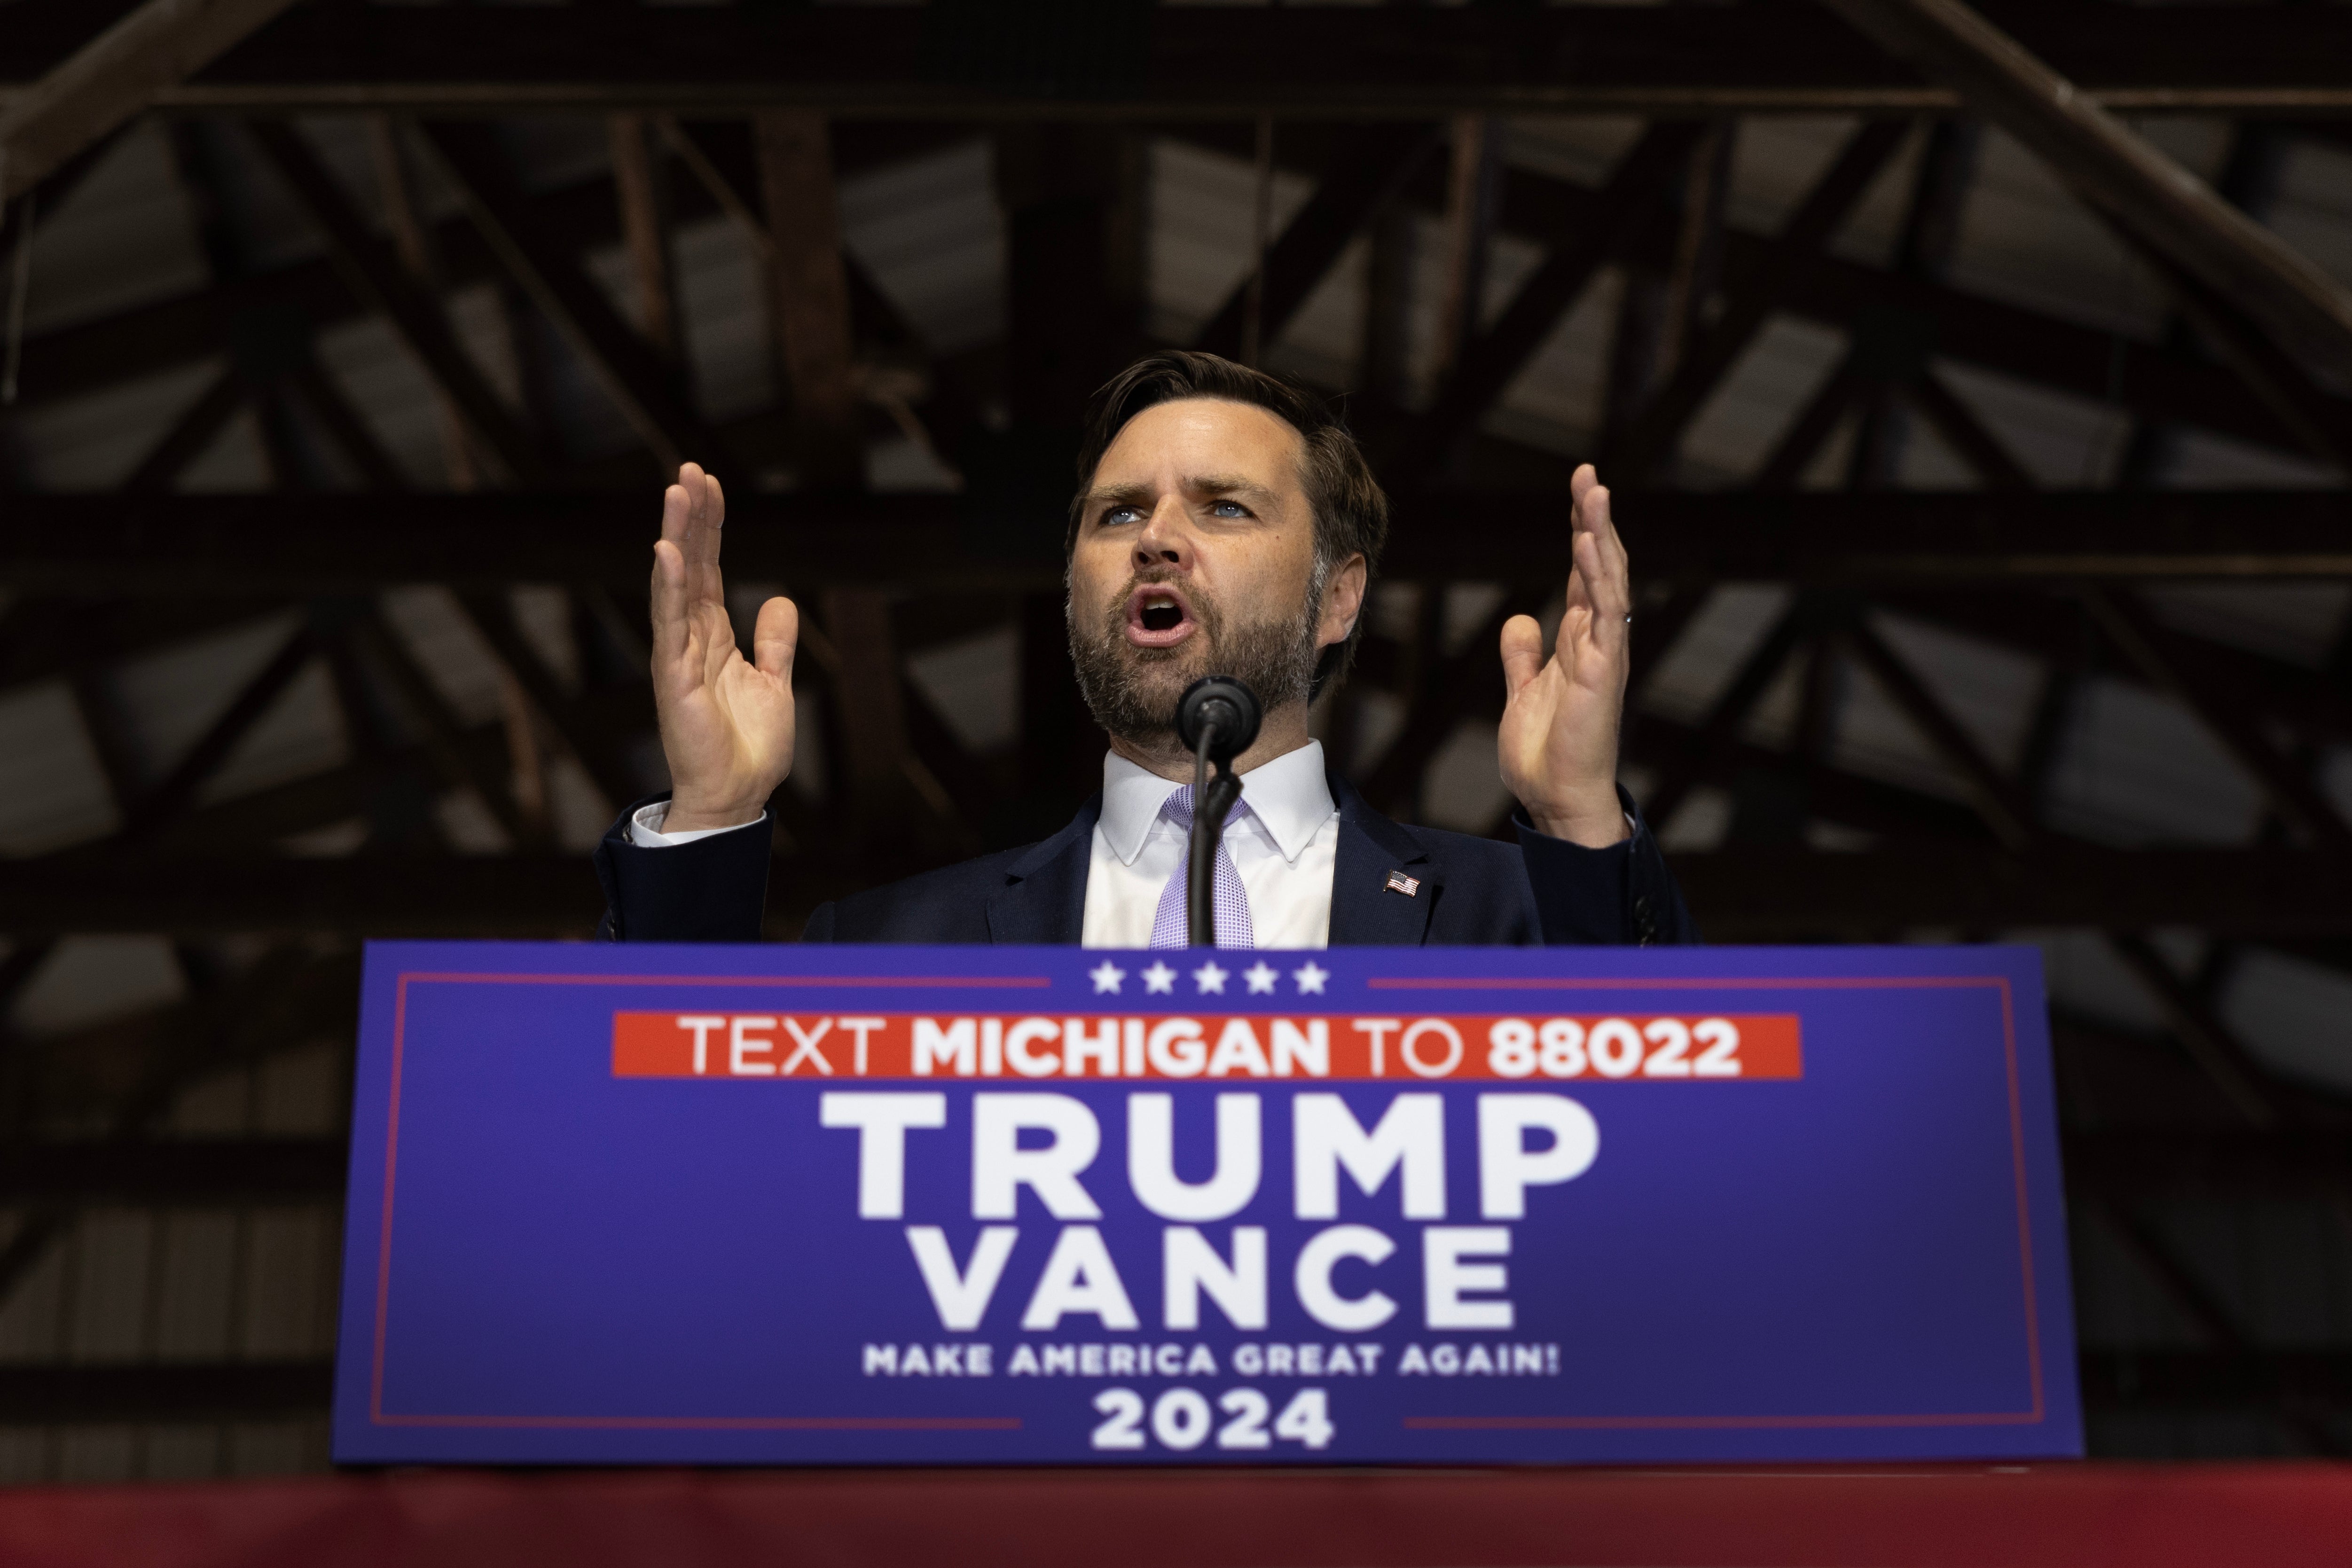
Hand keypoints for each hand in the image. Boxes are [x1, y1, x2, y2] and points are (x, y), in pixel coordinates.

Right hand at [649, 464, 798, 831]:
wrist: (737, 795)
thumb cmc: (748, 747)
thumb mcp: (773, 682)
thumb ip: (774, 641)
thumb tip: (778, 598)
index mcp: (713, 636)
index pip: (709, 568)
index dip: (711, 526)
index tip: (711, 484)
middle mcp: (690, 638)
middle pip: (691, 564)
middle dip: (691, 517)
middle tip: (689, 469)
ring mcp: (677, 654)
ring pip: (676, 583)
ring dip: (677, 536)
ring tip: (677, 491)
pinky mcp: (672, 677)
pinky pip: (669, 624)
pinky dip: (669, 587)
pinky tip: (669, 552)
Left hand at [1497, 464, 1632, 847]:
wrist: (1558, 799)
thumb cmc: (1547, 753)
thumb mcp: (1524, 691)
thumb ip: (1523, 654)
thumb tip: (1520, 619)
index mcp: (1580, 641)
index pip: (1584, 574)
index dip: (1581, 532)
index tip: (1578, 491)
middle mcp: (1597, 640)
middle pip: (1599, 566)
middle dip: (1593, 519)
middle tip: (1588, 473)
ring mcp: (1604, 653)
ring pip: (1607, 580)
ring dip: (1600, 534)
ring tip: (1594, 489)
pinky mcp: (1603, 670)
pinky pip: (1604, 613)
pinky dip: (1597, 576)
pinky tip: (1587, 542)